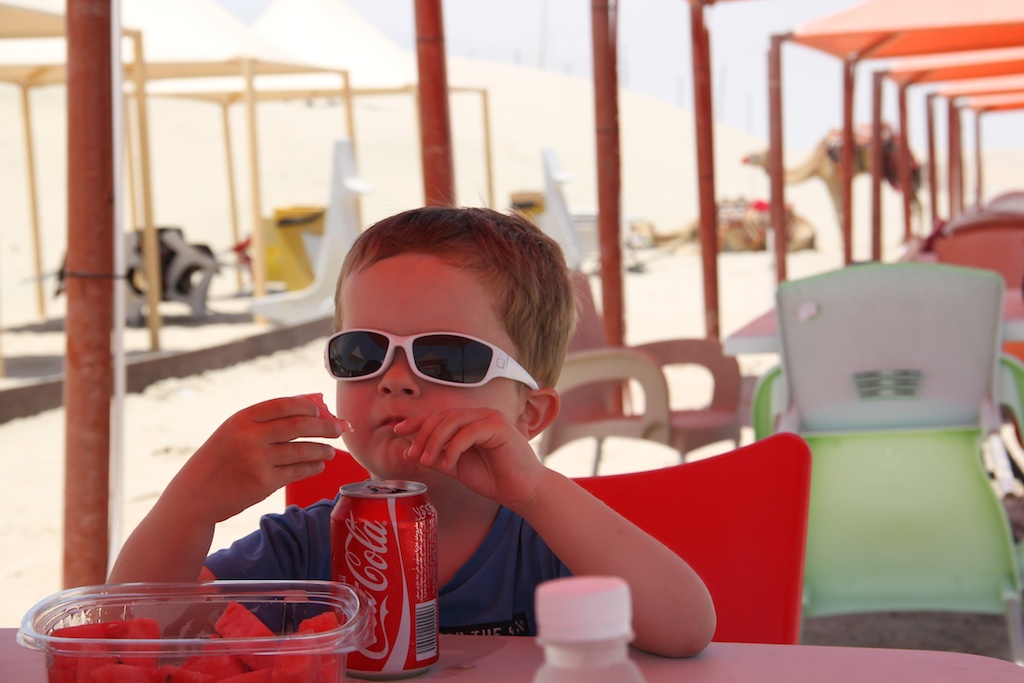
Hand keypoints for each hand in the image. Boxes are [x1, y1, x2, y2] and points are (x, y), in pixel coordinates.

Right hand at [164, 395, 350, 524]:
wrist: (196, 494)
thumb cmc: (221, 458)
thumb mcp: (234, 430)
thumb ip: (266, 419)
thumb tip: (312, 407)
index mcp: (242, 418)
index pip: (285, 405)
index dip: (308, 407)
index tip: (321, 411)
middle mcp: (250, 437)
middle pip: (299, 426)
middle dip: (326, 426)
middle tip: (340, 429)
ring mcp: (257, 460)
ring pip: (303, 450)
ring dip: (322, 450)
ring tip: (331, 451)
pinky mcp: (264, 483)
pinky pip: (298, 471)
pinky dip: (313, 467)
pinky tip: (319, 465)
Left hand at [394, 407, 544, 505]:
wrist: (521, 491)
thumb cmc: (493, 478)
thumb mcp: (457, 467)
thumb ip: (437, 457)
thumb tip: (410, 450)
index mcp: (470, 421)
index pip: (439, 415)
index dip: (417, 421)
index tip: (398, 431)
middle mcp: (480, 414)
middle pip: (442, 416)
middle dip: (423, 435)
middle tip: (414, 456)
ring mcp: (490, 418)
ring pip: (453, 421)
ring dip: (435, 441)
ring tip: (427, 461)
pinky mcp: (499, 426)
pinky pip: (468, 432)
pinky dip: (454, 447)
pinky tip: (448, 463)